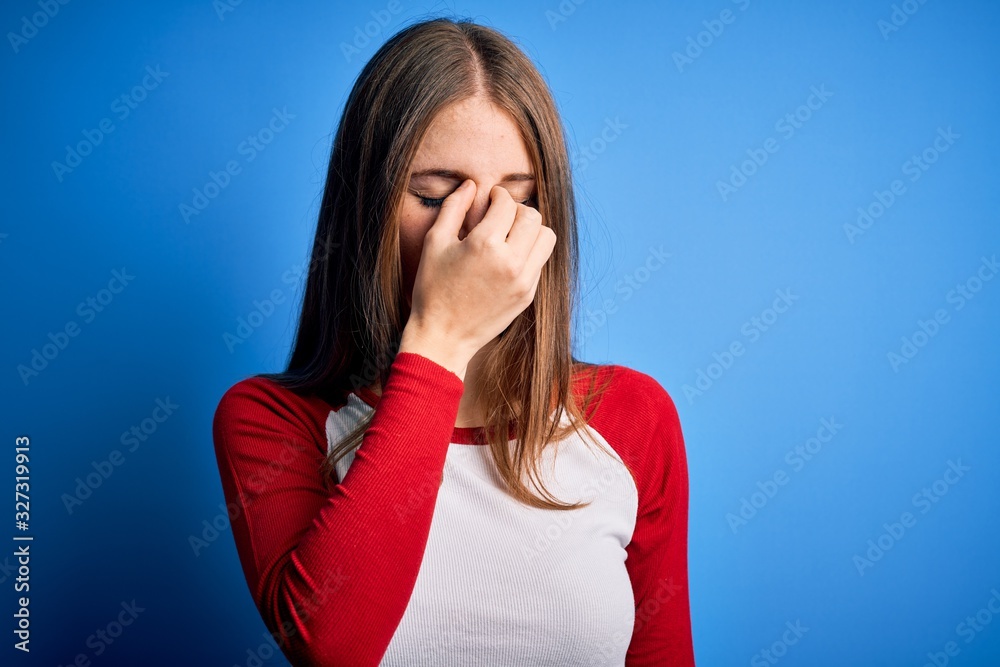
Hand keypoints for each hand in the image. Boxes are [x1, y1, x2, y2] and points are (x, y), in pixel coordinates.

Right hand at [400, 179, 555, 375]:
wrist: (443, 337)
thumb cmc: (432, 288)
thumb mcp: (434, 243)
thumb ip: (454, 208)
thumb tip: (470, 184)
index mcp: (484, 245)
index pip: (506, 204)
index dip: (497, 195)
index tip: (490, 199)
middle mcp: (510, 261)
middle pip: (532, 216)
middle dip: (516, 210)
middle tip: (501, 216)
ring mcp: (523, 280)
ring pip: (546, 237)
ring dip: (531, 229)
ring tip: (511, 235)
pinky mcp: (528, 295)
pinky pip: (541, 261)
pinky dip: (530, 252)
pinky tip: (509, 257)